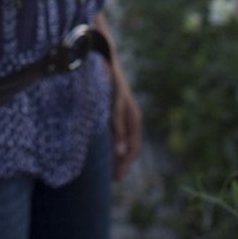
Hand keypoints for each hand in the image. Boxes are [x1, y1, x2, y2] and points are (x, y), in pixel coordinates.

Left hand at [110, 64, 142, 180]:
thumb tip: (121, 153)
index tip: (115, 178)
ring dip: (117, 156)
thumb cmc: (110, 83)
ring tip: (108, 171)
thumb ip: (118, 128)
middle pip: (130, 147)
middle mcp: (131, 118)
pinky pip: (118, 134)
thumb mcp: (116, 106)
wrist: (104, 59)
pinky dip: (113, 145)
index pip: (133, 148)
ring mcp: (124, 115)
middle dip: (122, 163)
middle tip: (112, 179)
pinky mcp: (115, 112)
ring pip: (124, 142)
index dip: (124, 164)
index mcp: (134, 118)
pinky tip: (103, 151)